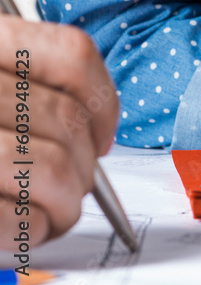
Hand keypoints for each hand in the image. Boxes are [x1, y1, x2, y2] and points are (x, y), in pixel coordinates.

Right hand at [0, 16, 118, 245]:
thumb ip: (19, 90)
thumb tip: (94, 132)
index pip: (70, 55)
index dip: (102, 100)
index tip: (102, 133)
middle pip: (66, 121)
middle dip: (85, 167)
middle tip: (74, 187)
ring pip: (51, 169)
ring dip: (64, 203)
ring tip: (51, 213)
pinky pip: (14, 217)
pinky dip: (31, 229)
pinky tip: (24, 229)